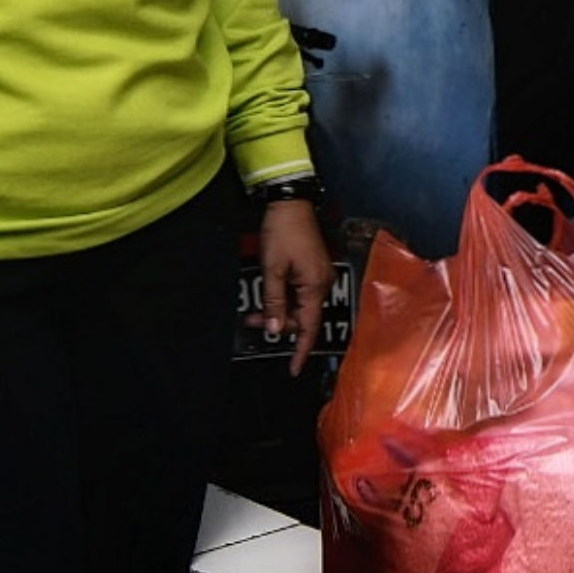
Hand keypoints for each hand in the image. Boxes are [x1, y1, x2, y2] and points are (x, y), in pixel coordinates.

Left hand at [251, 198, 332, 373]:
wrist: (291, 203)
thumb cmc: (282, 232)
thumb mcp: (272, 269)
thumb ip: (274, 301)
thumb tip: (276, 329)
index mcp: (315, 286)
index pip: (309, 327)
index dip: (301, 350)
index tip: (293, 369)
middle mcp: (322, 284)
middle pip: (303, 318)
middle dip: (279, 324)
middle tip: (251, 321)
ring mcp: (319, 276)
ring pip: (300, 306)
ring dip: (279, 311)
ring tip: (254, 311)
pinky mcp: (313, 269)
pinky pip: (300, 294)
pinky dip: (284, 300)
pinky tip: (269, 298)